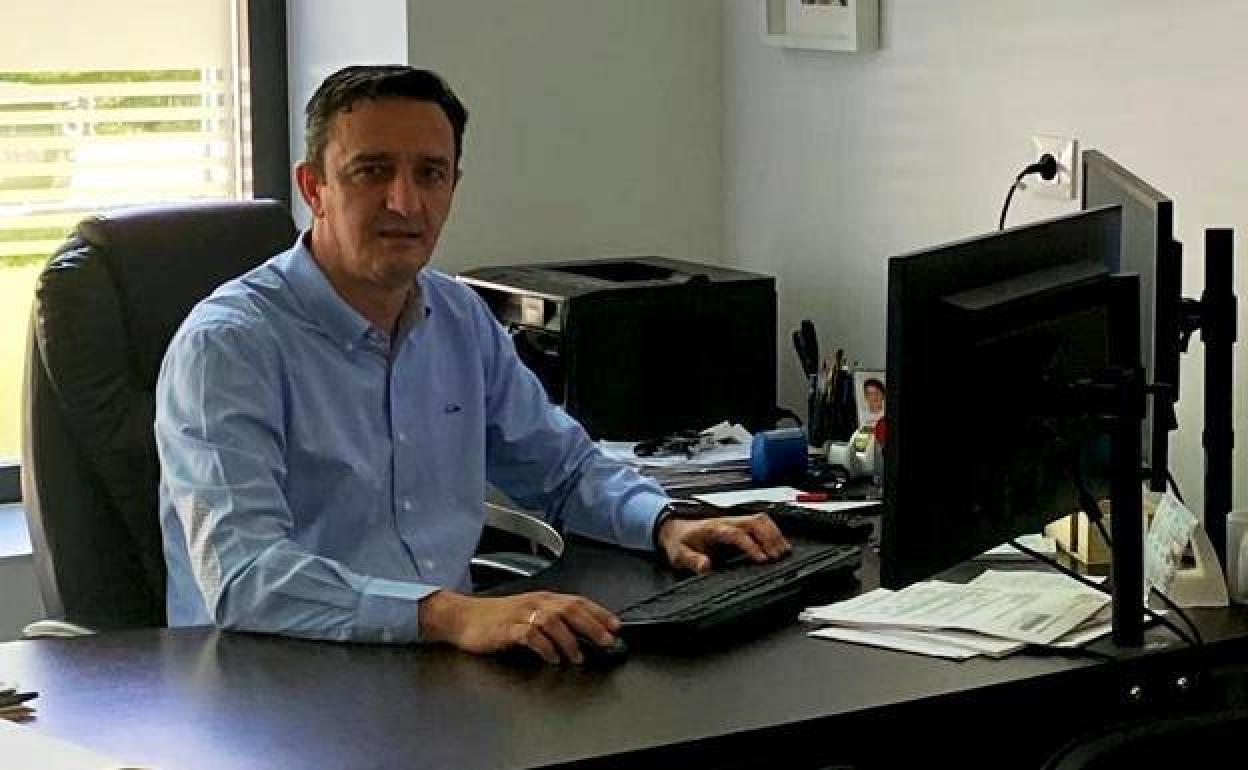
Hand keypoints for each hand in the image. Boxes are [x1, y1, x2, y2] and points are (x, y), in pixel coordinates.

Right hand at [419, 590, 618, 664]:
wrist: (462, 618)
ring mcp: (521, 614)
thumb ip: (552, 622)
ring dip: (570, 639)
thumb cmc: (496, 618)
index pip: (577, 601)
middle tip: (607, 641)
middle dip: (592, 625)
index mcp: (543, 599)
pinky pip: (530, 635)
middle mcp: (535, 603)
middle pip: (570, 609)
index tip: (616, 626)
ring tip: (578, 657)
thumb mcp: (528, 614)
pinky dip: (545, 647)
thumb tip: (581, 634)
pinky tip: (552, 658)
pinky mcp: (507, 629)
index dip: (599, 612)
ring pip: (553, 620)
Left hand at [656, 513, 789, 573]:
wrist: (674, 528)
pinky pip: (759, 522)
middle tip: (778, 556)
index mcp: (713, 529)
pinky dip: (772, 531)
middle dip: (769, 538)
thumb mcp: (679, 554)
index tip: (762, 559)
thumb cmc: (679, 541)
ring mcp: (734, 521)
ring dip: (774, 533)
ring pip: (760, 519)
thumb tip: (706, 567)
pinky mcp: (738, 524)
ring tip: (784, 551)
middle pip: (754, 522)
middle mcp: (727, 521)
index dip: (751, 546)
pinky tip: (779, 544)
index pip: (737, 534)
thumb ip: (691, 560)